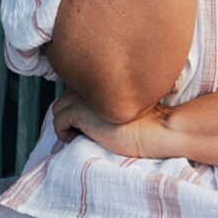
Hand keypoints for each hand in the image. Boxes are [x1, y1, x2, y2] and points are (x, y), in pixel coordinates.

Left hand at [51, 88, 172, 158]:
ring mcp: (86, 96)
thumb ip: (109, 99)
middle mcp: (93, 83)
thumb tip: (89, 112)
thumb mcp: (128, 105)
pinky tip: (78, 139)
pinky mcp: (81, 111)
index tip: (89, 120)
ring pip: (58, 107)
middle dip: (71, 113)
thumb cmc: (150, 121)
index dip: (81, 104)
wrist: (159, 129)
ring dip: (66, 122)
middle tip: (84, 129)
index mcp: (106, 78)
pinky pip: (58, 121)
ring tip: (81, 134)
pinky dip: (63, 132)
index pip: (79, 87)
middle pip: (66, 96)